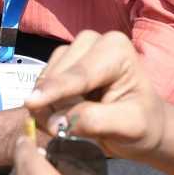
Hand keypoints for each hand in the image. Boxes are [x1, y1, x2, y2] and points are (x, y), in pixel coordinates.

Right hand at [27, 31, 163, 157]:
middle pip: (59, 75)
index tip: (31, 104)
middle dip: (53, 104)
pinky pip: (41, 84)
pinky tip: (58, 118)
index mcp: (116, 49)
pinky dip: (44, 104)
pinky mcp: (60, 62)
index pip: (80, 74)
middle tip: (60, 133)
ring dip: (47, 106)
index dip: (56, 91)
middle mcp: (92, 40)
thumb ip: (97, 122)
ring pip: (46, 79)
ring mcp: (73, 49)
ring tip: (64, 127)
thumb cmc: (142, 125)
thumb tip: (58, 122)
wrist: (142, 125)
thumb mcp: (131, 127)